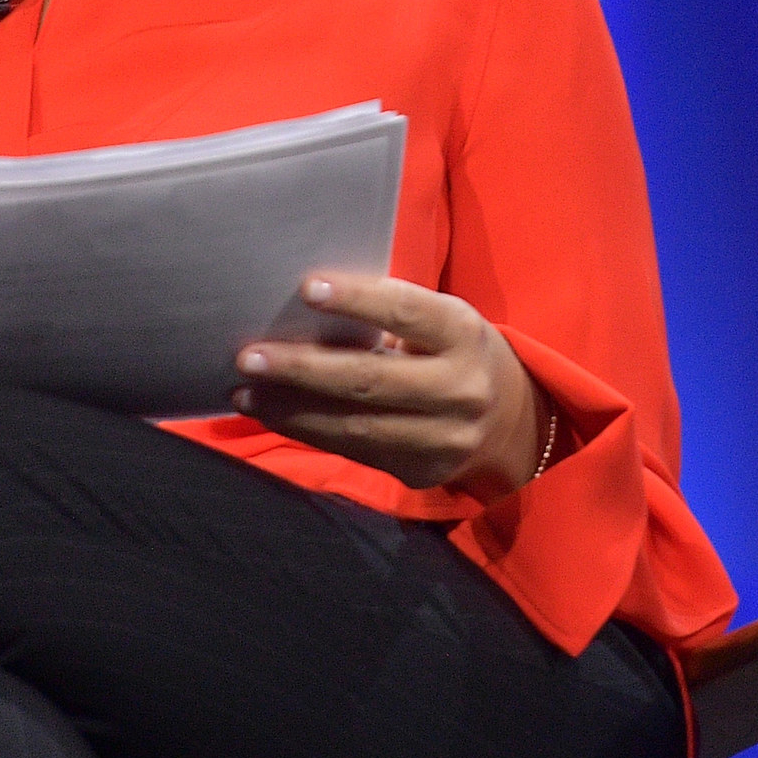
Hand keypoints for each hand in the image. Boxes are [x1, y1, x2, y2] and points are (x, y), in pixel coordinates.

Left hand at [231, 274, 544, 495]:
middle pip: (371, 379)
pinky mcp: (424, 470)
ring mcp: (445, 437)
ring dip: (293, 410)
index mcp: (463, 334)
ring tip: (246, 394)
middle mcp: (460, 388)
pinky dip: (309, 432)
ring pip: (357, 426)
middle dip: (303, 369)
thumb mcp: (440, 322)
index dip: (357, 300)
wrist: (510, 419)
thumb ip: (389, 314)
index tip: (306, 287)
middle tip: (250, 356)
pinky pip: (356, 452)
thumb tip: (299, 303)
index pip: (406, 311)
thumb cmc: (450, 351)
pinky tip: (273, 416)